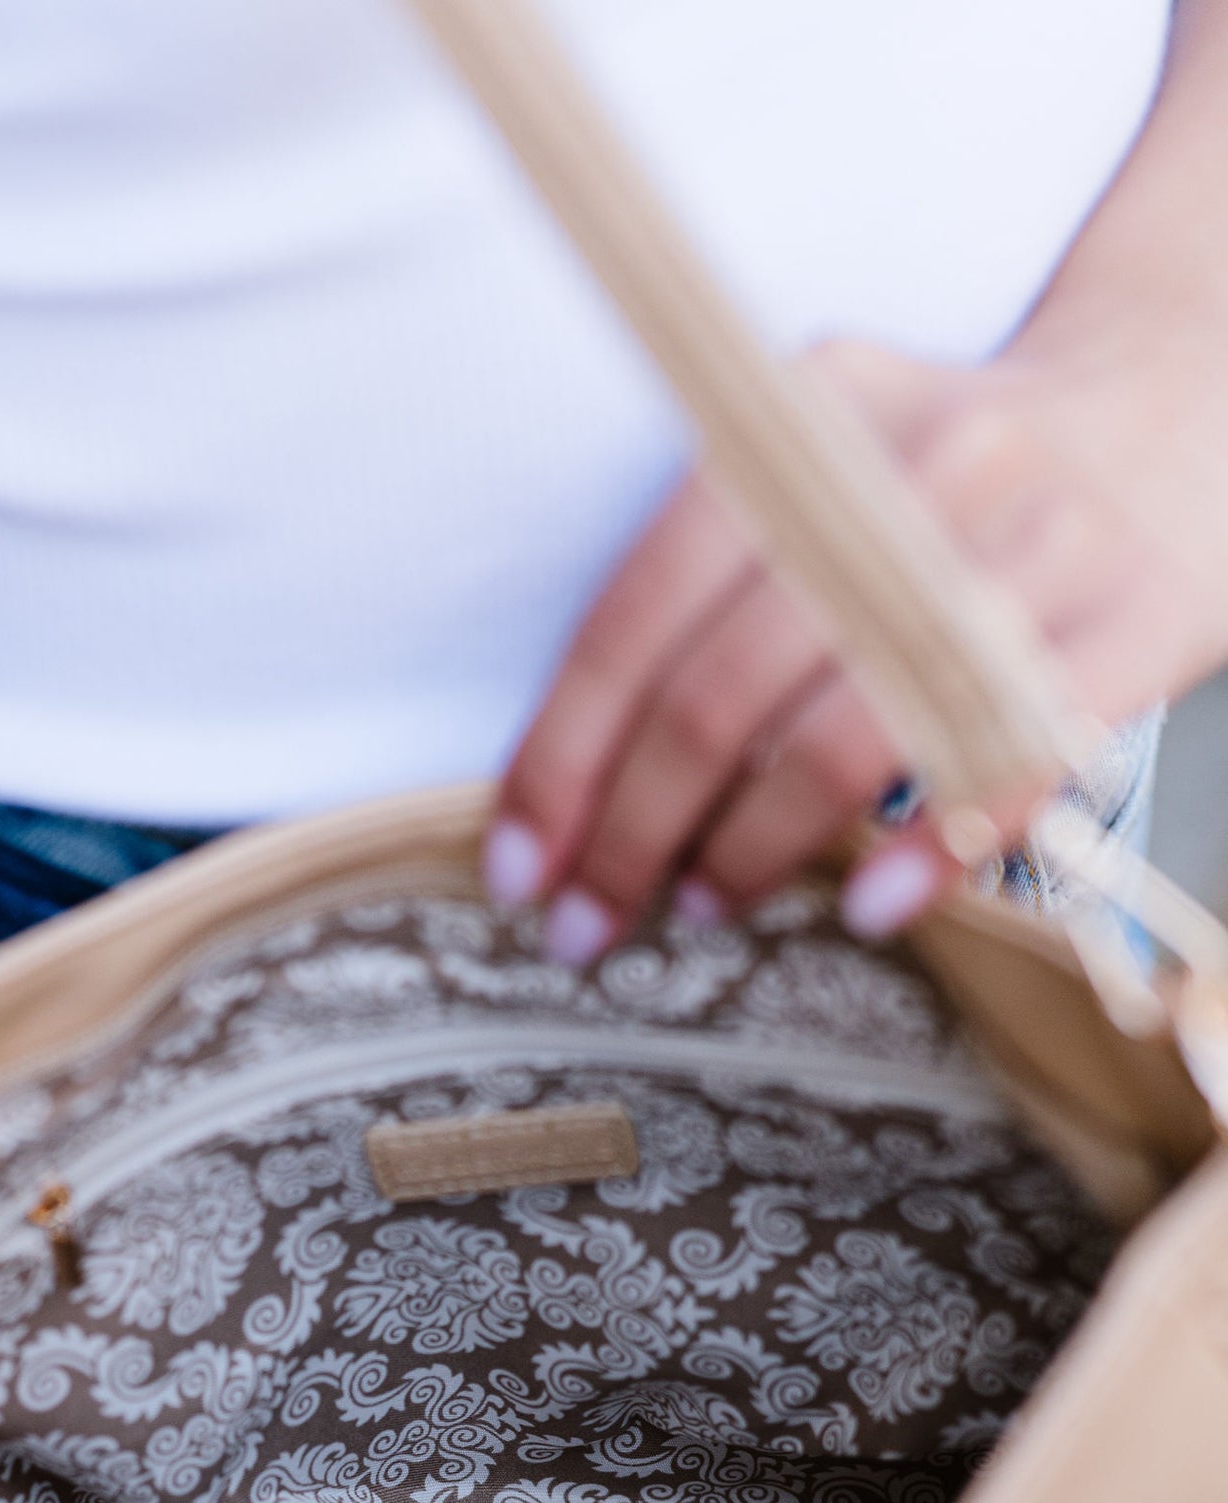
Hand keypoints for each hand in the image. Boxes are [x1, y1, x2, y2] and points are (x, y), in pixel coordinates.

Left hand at [486, 325, 1227, 953]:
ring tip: (704, 908)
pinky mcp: (1141, 613)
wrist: (1182, 402)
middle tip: (591, 921)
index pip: (643, 608)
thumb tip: (574, 780)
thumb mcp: (825, 467)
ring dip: (751, 848)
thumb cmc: (951, 485)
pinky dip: (923, 849)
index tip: (521, 867)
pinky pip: (1010, 760)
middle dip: (635, 829)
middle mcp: (921, 461)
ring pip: (849, 730)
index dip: (567, 754)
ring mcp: (1038, 537)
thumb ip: (708, 584)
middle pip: (725, 686)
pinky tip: (861, 910)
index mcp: (812, 414)